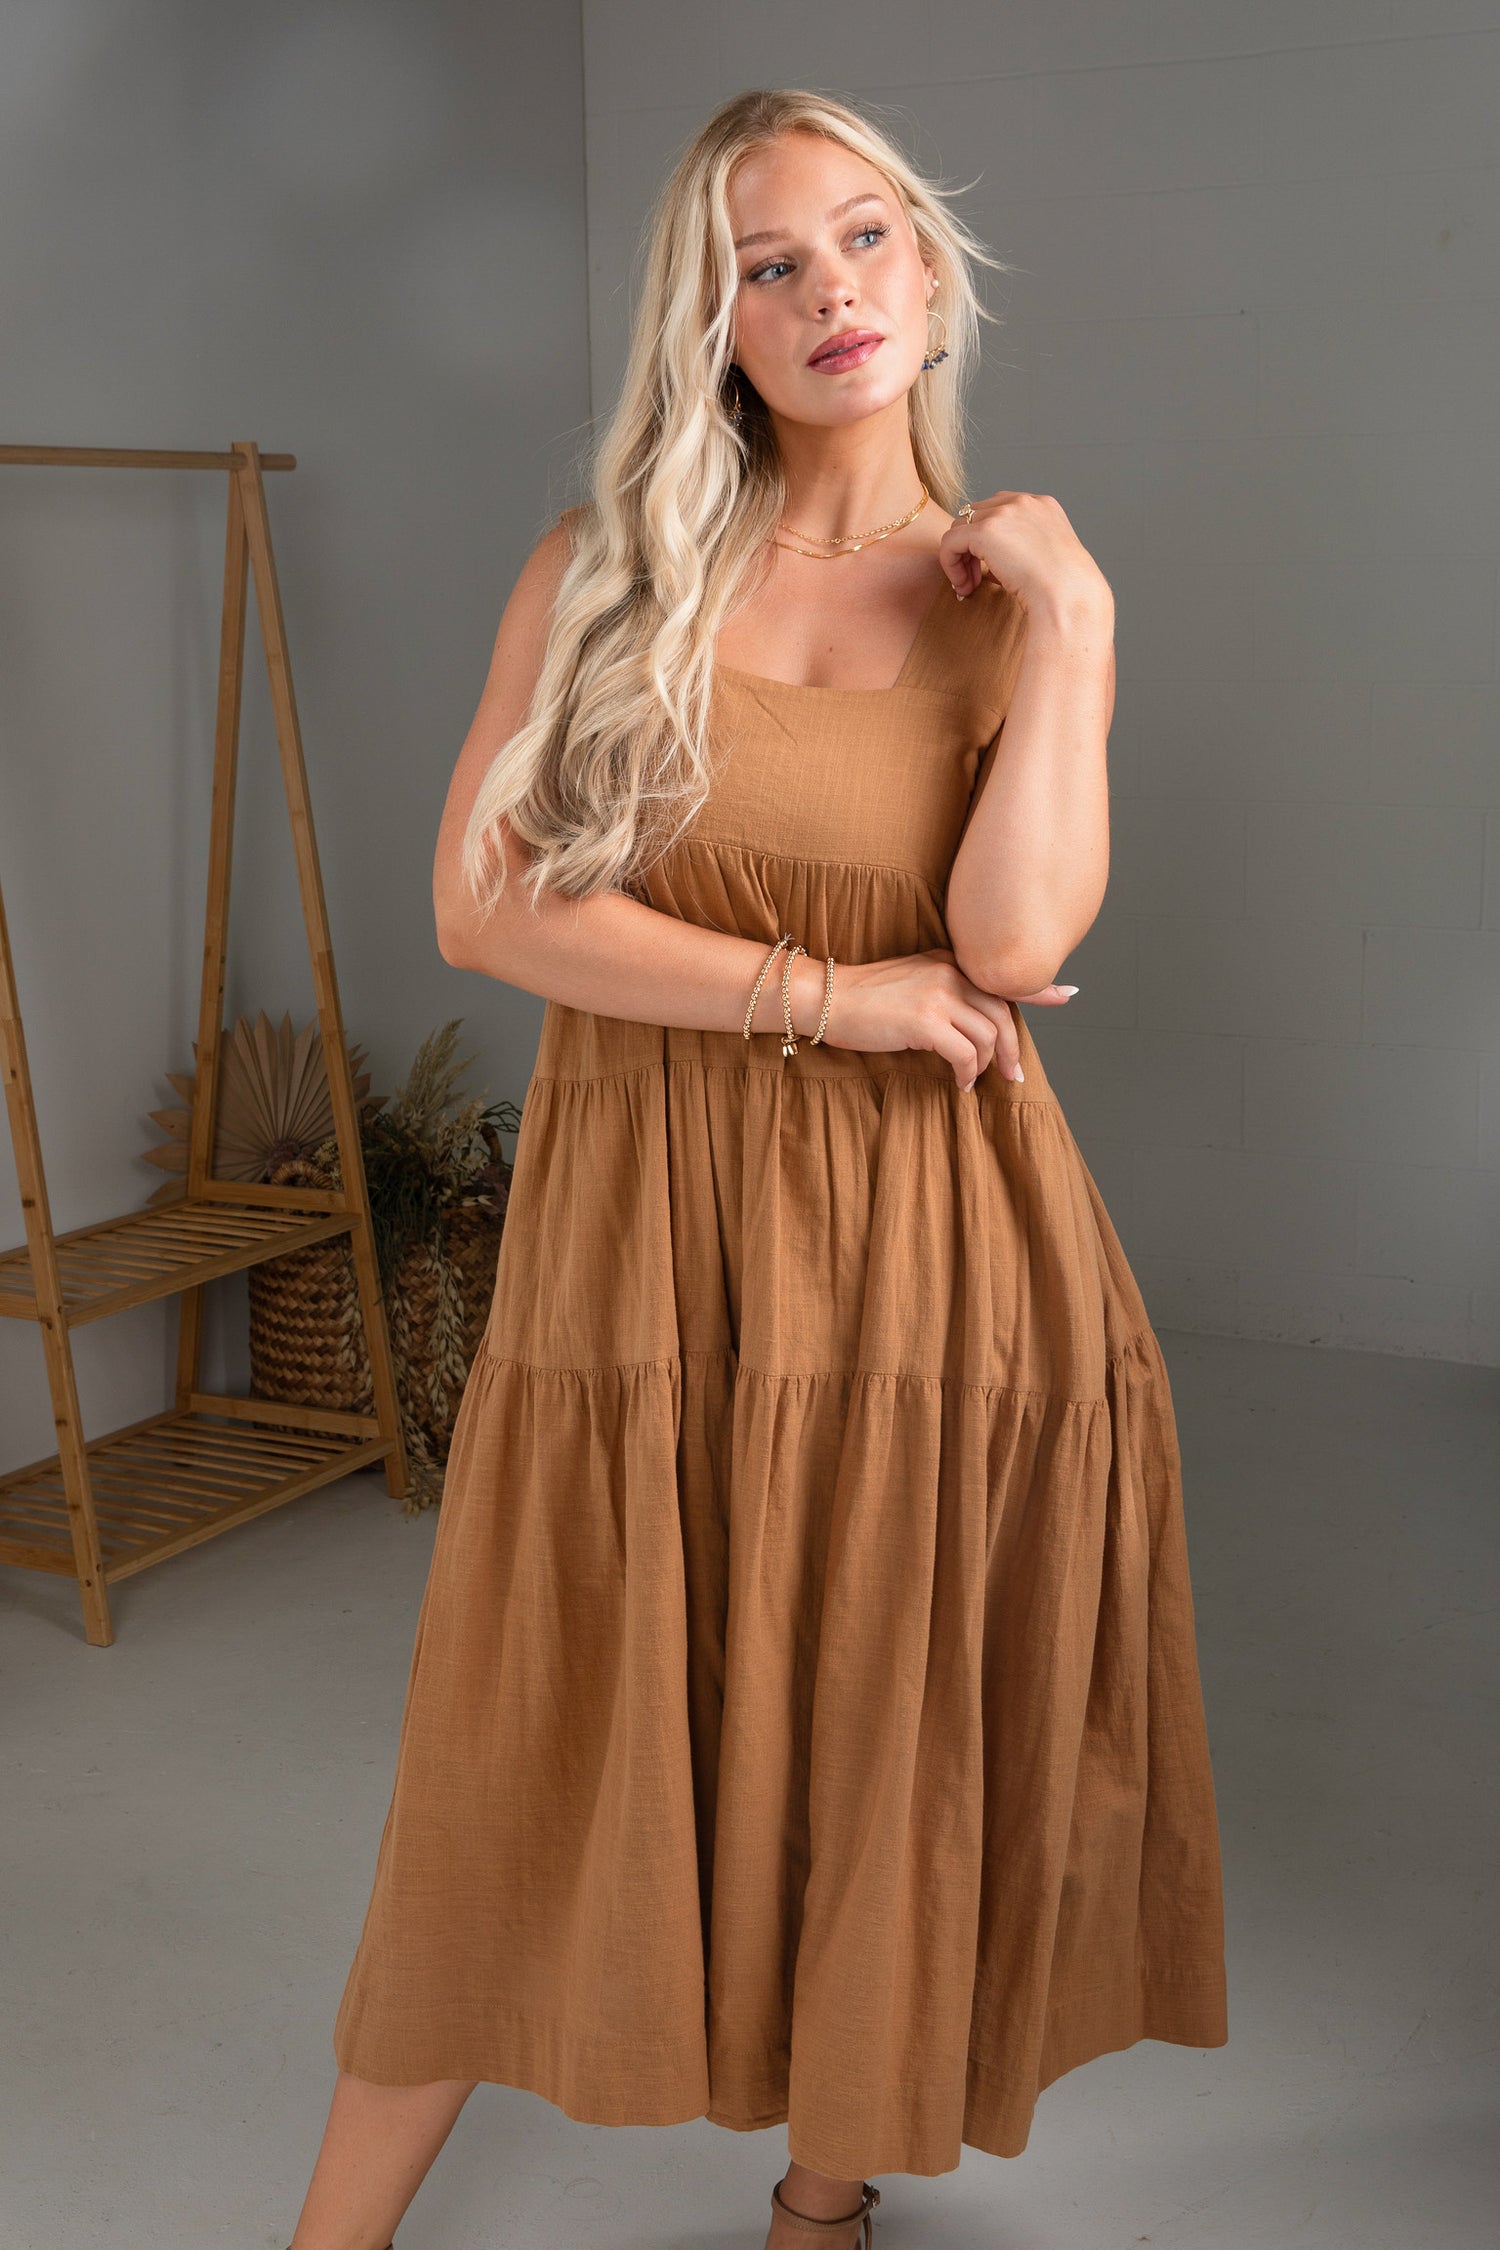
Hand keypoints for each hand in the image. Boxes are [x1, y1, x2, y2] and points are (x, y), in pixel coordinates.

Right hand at [810, 947, 1075, 1090]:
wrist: (825, 998)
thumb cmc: (863, 999)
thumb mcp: (911, 981)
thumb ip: (943, 990)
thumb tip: (973, 1024)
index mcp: (948, 960)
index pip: (1000, 976)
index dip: (1038, 988)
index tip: (1067, 995)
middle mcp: (949, 972)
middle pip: (1001, 1013)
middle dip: (1011, 1048)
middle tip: (1012, 1074)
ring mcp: (938, 994)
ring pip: (987, 1037)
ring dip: (985, 1066)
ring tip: (973, 1081)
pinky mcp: (925, 1021)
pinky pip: (964, 1054)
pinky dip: (966, 1074)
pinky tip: (958, 1084)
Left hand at [941, 488, 1111, 623]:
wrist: (1069, 595)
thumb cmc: (1065, 588)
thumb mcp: (1048, 557)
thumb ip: (1024, 547)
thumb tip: (995, 562)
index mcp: (1041, 504)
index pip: (998, 510)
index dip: (988, 541)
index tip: (991, 570)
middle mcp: (1022, 501)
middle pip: (976, 516)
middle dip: (972, 549)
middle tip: (976, 580)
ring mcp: (1003, 512)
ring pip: (960, 528)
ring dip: (961, 558)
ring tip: (970, 585)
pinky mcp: (985, 531)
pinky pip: (950, 542)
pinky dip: (950, 564)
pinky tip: (963, 585)